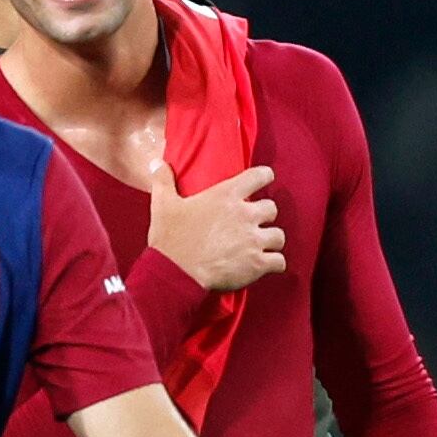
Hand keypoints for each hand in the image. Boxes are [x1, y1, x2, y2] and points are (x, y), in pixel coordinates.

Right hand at [145, 162, 284, 292]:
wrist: (175, 273)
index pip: (259, 176)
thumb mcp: (163, 205)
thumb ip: (163, 181)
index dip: (265, 176)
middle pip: (272, 208)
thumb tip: (158, 163)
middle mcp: (245, 215)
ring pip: (278, 236)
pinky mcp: (257, 264)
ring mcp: (253, 240)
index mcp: (226, 195)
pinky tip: (266, 265)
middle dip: (265, 216)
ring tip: (261, 246)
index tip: (265, 179)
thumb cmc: (170, 238)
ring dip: (271, 241)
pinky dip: (275, 264)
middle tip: (253, 224)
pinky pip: (279, 261)